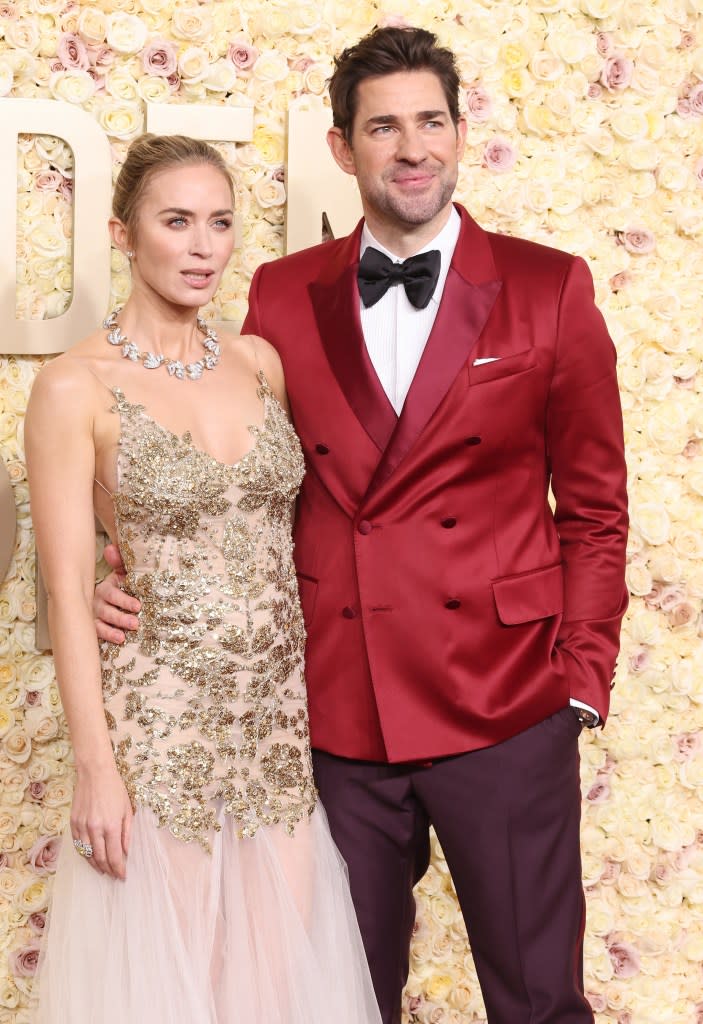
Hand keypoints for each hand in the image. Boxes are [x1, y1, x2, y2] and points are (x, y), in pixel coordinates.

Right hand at [71, 763, 133, 879]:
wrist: (95, 773)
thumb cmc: (115, 789)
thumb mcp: (127, 809)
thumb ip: (127, 833)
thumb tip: (127, 852)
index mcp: (111, 826)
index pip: (115, 856)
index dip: (119, 870)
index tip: (123, 876)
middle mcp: (95, 829)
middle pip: (100, 859)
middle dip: (108, 870)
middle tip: (114, 876)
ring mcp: (82, 827)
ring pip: (87, 854)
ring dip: (95, 865)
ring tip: (103, 870)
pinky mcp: (73, 823)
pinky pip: (78, 845)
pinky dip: (85, 854)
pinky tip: (91, 857)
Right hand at [94, 544, 139, 643]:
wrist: (117, 602)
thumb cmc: (124, 586)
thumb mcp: (123, 574)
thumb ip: (120, 563)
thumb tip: (110, 548)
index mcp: (106, 588)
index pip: (111, 593)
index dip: (124, 600)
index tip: (138, 606)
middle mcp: (97, 602)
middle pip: (106, 611)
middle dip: (121, 617)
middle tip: (136, 623)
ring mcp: (95, 617)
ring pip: (101, 624)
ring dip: (112, 630)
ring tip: (124, 636)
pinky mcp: (95, 630)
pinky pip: (98, 634)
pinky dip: (107, 637)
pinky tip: (118, 640)